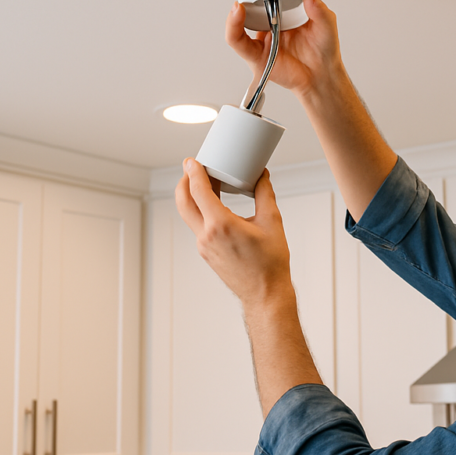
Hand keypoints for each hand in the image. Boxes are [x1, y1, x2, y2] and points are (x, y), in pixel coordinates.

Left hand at [174, 158, 292, 306]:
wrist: (265, 294)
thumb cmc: (270, 264)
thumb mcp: (272, 222)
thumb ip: (264, 194)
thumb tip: (262, 176)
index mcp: (221, 225)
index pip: (199, 191)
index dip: (194, 172)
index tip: (192, 160)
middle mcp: (207, 236)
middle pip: (183, 202)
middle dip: (183, 181)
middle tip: (190, 167)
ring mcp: (204, 246)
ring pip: (189, 215)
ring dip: (192, 196)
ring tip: (205, 183)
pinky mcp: (206, 253)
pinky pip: (198, 226)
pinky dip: (201, 211)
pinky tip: (213, 205)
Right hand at [226, 0, 345, 98]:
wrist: (322, 77)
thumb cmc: (323, 52)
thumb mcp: (326, 25)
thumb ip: (320, 11)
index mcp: (283, 16)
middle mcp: (270, 27)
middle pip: (249, 10)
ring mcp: (262, 41)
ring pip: (238, 26)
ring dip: (235, 15)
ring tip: (239, 7)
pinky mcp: (256, 57)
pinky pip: (238, 43)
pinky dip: (233, 29)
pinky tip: (237, 18)